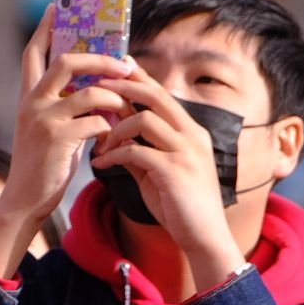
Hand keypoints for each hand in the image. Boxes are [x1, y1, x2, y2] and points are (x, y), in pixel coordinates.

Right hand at [0, 5, 131, 278]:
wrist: (25, 199)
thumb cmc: (43, 164)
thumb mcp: (46, 127)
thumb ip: (63, 104)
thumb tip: (98, 86)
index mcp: (28, 95)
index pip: (34, 51)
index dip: (46, 27)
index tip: (58, 6)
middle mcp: (31, 101)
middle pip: (66, 61)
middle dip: (100, 58)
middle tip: (124, 63)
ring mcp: (43, 119)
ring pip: (88, 91)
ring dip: (114, 96)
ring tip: (126, 104)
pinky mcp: (57, 139)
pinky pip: (96, 121)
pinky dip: (111, 125)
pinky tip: (114, 135)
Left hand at [86, 67, 247, 288]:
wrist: (205, 237)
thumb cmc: (181, 205)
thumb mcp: (160, 170)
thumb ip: (142, 148)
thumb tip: (116, 135)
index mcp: (192, 132)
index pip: (164, 94)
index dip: (140, 78)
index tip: (117, 67)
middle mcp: (193, 135)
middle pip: (156, 96)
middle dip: (124, 87)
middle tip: (98, 87)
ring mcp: (186, 151)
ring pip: (144, 119)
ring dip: (115, 129)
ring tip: (100, 145)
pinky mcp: (175, 170)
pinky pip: (135, 151)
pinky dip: (113, 155)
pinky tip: (100, 164)